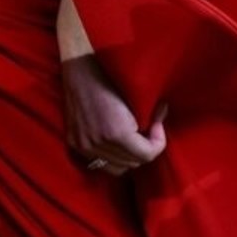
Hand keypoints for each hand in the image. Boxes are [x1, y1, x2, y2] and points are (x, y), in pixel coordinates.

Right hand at [61, 53, 168, 176]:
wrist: (78, 68)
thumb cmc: (109, 76)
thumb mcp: (134, 96)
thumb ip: (149, 115)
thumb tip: (161, 119)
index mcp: (116, 133)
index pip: (147, 155)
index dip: (158, 142)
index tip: (157, 125)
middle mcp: (99, 144)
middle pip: (133, 163)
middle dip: (144, 149)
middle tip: (147, 131)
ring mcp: (85, 146)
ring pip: (117, 168)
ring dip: (128, 157)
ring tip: (131, 140)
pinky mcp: (75, 144)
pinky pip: (100, 163)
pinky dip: (111, 158)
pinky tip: (115, 145)